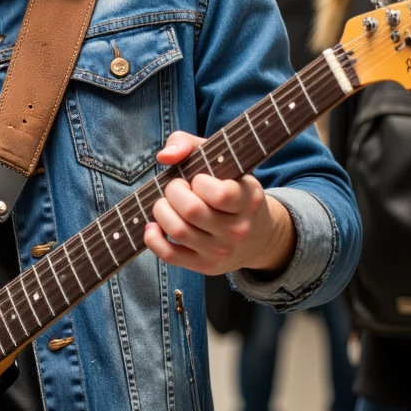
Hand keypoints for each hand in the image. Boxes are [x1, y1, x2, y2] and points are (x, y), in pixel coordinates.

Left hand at [143, 131, 295, 277]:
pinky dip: (153, 239)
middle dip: (173, 192)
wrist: (257, 236)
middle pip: (191, 211)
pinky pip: (170, 255)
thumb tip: (165, 157)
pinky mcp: (205, 266)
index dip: (198, 182)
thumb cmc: (231, 189)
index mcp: (248, 200)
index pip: (218, 194)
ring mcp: (222, 251)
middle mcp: (238, 229)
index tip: (197, 178)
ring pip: (178, 231)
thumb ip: (190, 144)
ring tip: (166, 203)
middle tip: (176, 188)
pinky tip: (154, 226)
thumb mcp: (222, 161)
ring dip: (161, 211)